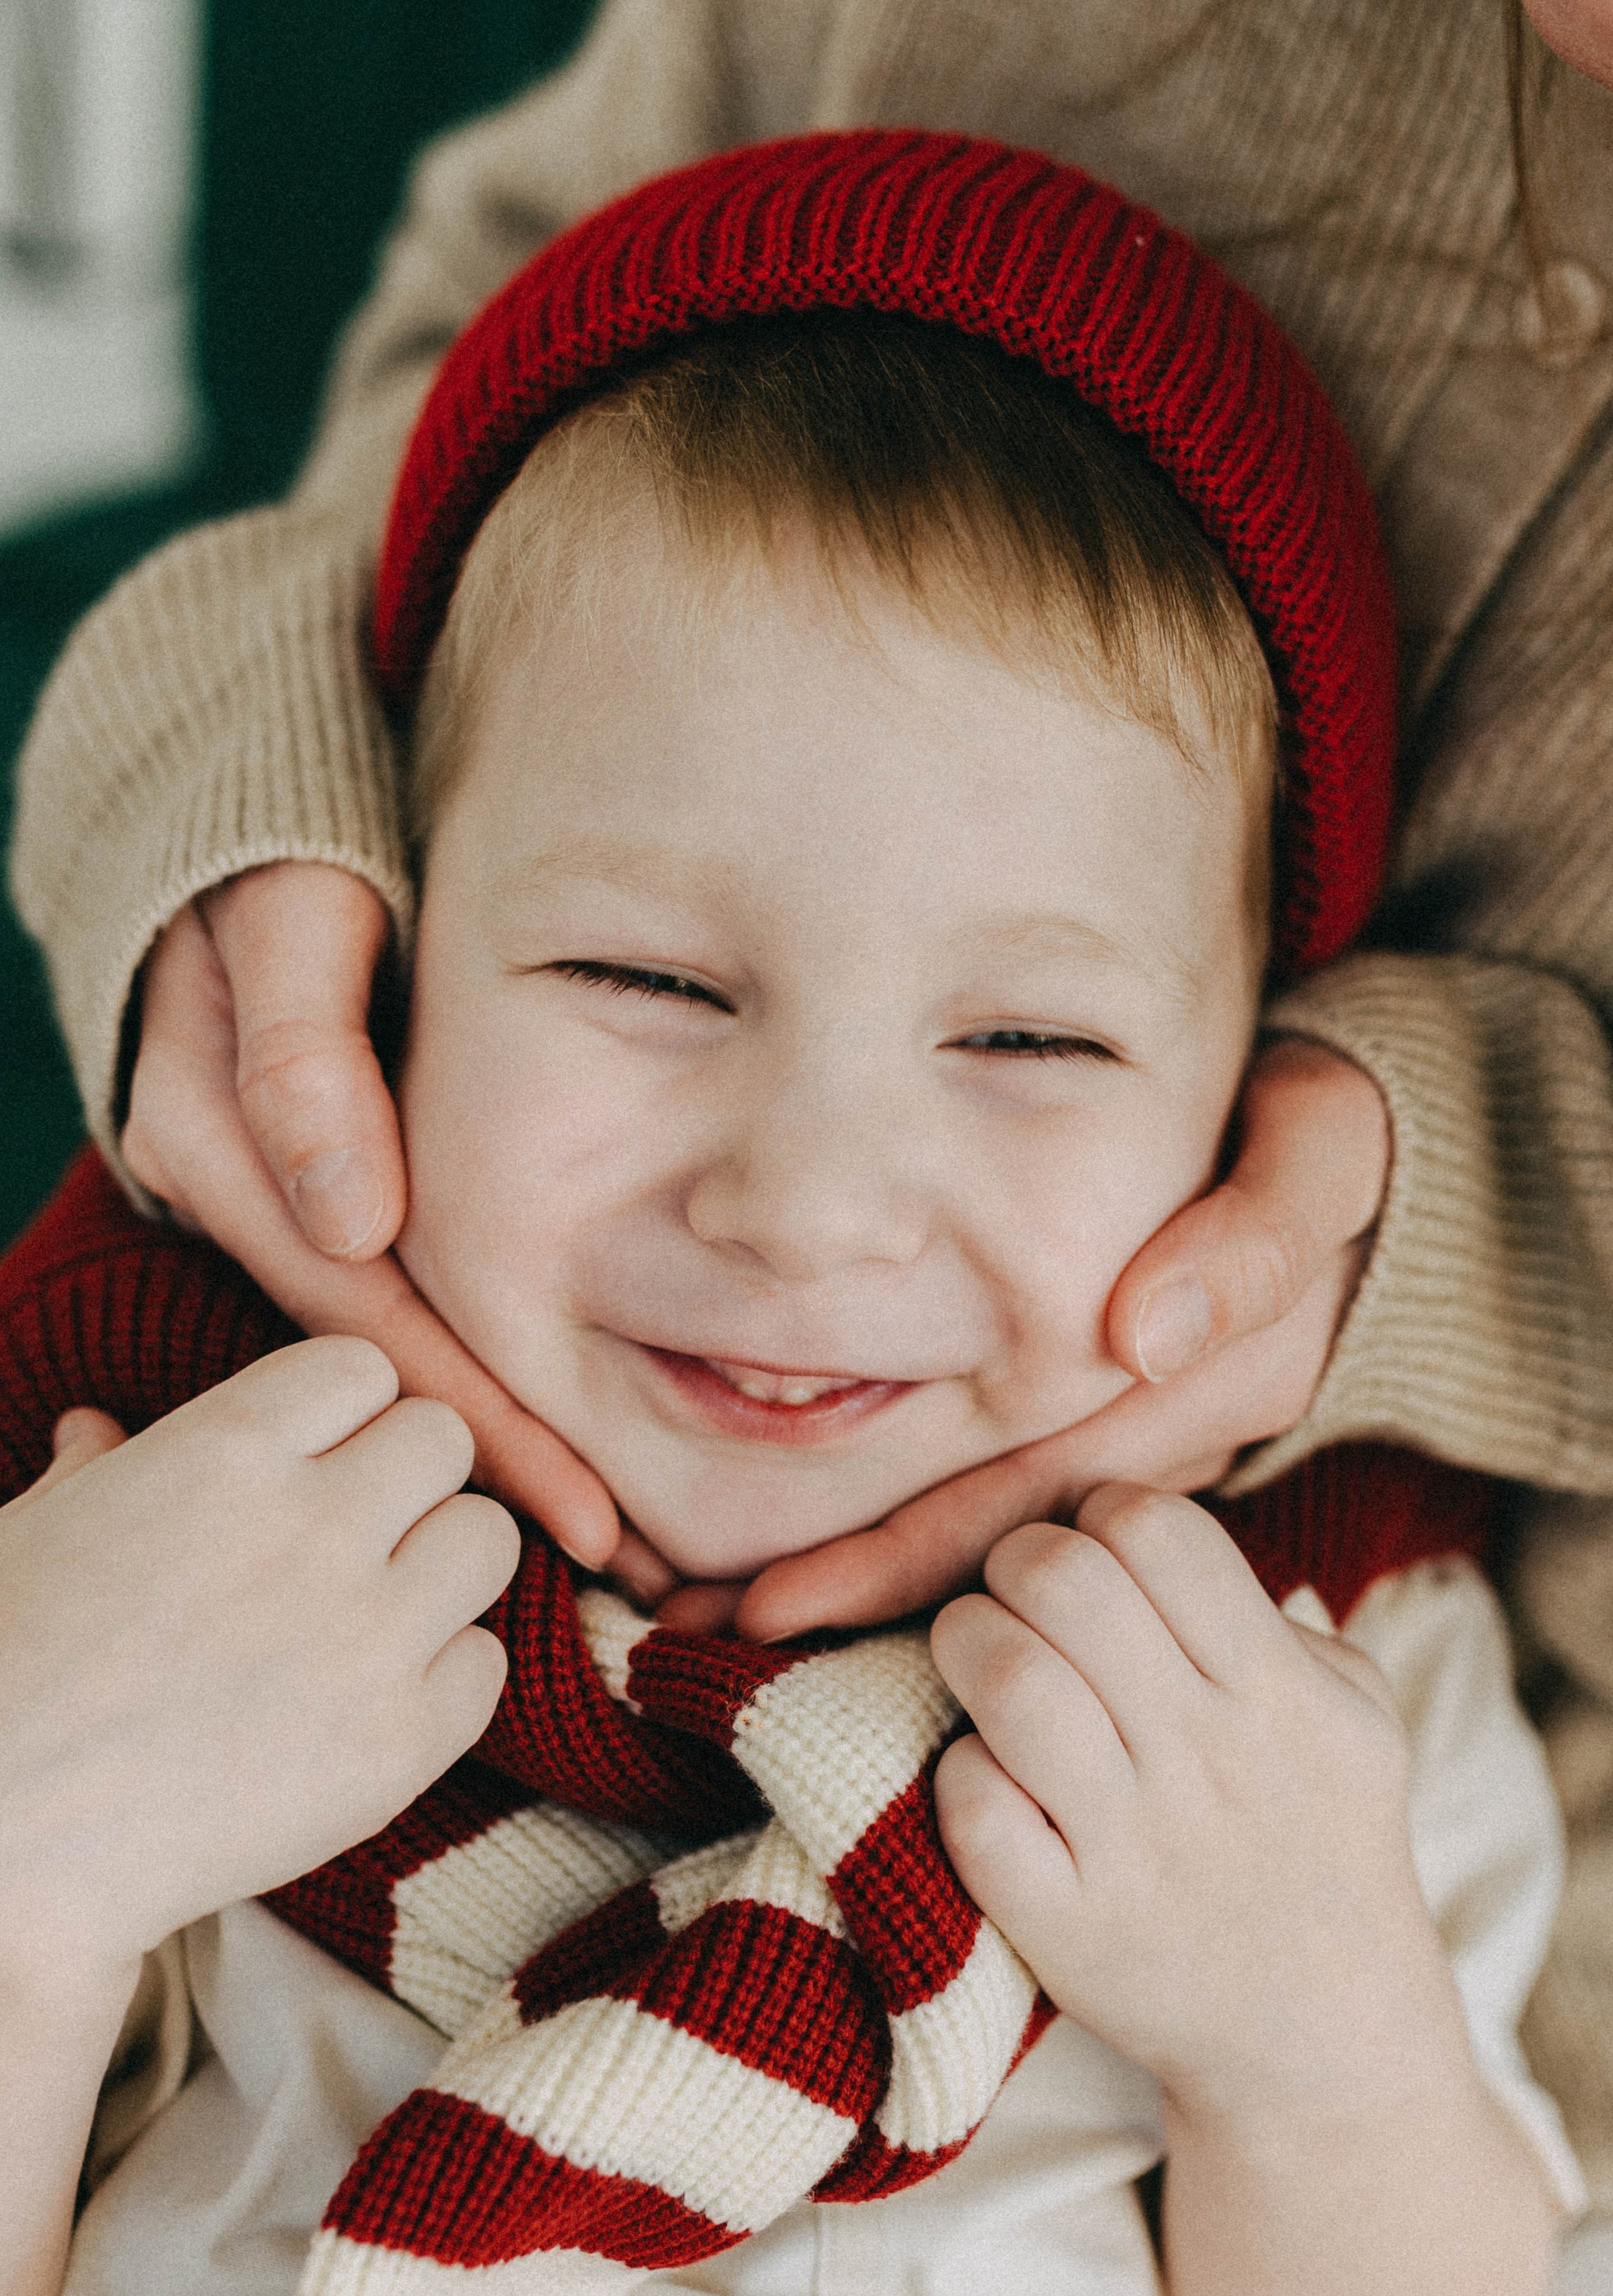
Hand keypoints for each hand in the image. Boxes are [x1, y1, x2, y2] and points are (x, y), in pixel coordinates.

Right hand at [0, 1341, 520, 1996]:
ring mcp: (365, 1637)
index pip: (361, 1368)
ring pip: (488, 1539)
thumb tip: (97, 1431)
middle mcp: (313, 1528)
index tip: (312, 1461)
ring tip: (378, 1611)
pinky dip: (445, 1678)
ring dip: (442, 1566)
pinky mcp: (396, 1746)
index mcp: (223, 1451)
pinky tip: (374, 1702)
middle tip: (354, 1537)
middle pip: (443, 1440)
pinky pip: (487, 1666)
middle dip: (402, 1481)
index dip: (340, 1414)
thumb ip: (93, 1474)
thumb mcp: (25, 1538)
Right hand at [121, 866, 630, 1574]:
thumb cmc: (284, 858)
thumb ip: (301, 1049)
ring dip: (485, 1436)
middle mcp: (237, 1195)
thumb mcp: (286, 919)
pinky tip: (538, 1430)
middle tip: (625, 1562)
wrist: (244, 835)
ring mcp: (268, 1199)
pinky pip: (390, 1298)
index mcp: (217, 1146)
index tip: (586, 1512)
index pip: (367, 1317)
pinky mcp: (305, 1191)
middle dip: (498, 1464)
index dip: (480, 1418)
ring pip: (386, 1344)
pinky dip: (465, 1365)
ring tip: (605, 1532)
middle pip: (381, 1360)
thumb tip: (346, 1215)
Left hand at [699, 1037, 1386, 1638]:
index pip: (1023, 1501)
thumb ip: (1253, 1243)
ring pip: (995, 1534)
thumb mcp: (1317, 1162)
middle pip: (990, 1546)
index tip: (771, 1607)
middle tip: (695, 1631)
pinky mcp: (1133, 1427)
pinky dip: (920, 1528)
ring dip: (871, 1575)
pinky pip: (1014, 1493)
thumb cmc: (1331, 1143)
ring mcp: (1147, 1443)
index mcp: (1194, 1393)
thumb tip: (1150, 1333)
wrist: (1392, 1167)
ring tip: (719, 1614)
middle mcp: (1162, 1441)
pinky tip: (824, 1551)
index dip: (899, 1560)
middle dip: (850, 1594)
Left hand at [929, 1486, 1465, 2114]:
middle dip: (1018, 1560)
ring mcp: (1133, 1848)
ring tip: (981, 1655)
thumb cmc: (1323, 1835)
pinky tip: (991, 1769)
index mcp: (1280, 1691)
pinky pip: (972, 1802)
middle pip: (1064, 1580)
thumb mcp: (1354, 1711)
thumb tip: (1157, 1529)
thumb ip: (1278, 1612)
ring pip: (1007, 1677)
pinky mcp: (1064, 1925)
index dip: (1103, 1512)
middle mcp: (1209, 1760)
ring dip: (969, 1641)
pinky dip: (963, 1768)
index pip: (1157, 1528)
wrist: (1324, 2034)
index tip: (1095, 1546)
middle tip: (1022, 1594)